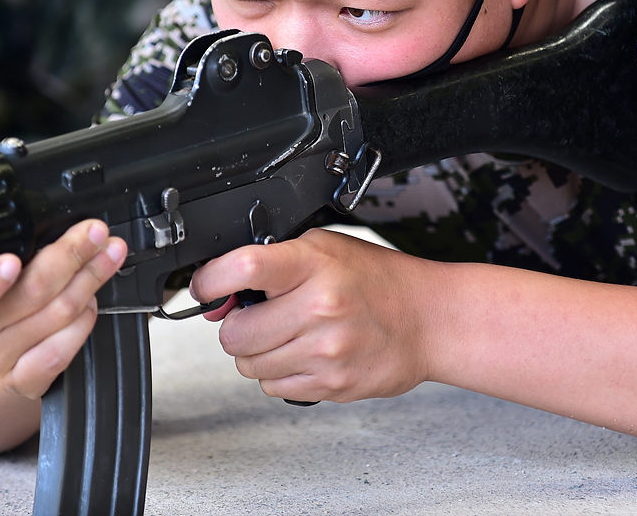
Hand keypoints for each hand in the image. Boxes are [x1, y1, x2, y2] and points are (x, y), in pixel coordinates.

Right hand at [0, 165, 127, 399]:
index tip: (11, 259)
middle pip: (29, 295)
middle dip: (69, 257)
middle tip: (95, 231)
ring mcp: (1, 359)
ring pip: (54, 316)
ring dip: (90, 280)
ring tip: (110, 253)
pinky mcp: (26, 380)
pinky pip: (59, 353)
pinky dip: (82, 325)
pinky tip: (93, 301)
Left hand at [190, 228, 431, 403]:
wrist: (429, 319)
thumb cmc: (378, 280)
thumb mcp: (326, 249)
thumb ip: (274, 264)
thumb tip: (220, 296)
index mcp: (315, 264)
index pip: (244, 268)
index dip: (212, 280)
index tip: (208, 287)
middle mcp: (320, 307)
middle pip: (234, 333)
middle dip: (239, 326)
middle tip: (262, 316)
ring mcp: (326, 350)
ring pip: (248, 365)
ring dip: (259, 352)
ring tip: (290, 333)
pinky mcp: (332, 384)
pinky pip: (273, 387)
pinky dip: (280, 373)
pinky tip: (305, 353)